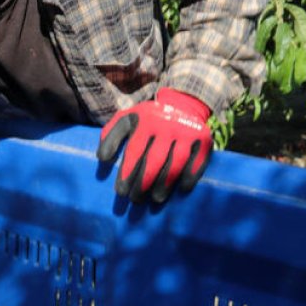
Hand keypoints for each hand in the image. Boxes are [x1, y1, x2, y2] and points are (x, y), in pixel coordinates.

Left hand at [97, 88, 212, 202]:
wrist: (182, 104)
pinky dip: (189, 177)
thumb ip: (110, 136)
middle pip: (154, 161)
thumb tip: (102, 158)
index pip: (134, 152)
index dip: (126, 173)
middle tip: (135, 200)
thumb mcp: (126, 119)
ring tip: (155, 199)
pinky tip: (181, 189)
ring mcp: (187, 133)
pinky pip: (196, 163)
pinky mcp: (204, 140)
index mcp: (145, 121)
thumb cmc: (147, 120)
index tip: (120, 192)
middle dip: (143, 184)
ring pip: (175, 164)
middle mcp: (167, 126)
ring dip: (164, 185)